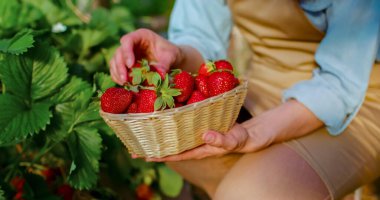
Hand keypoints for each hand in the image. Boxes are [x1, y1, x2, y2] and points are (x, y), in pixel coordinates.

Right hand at [110, 28, 182, 84]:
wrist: (171, 60)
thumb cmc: (171, 53)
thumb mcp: (171, 56)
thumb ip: (166, 63)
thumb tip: (160, 74)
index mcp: (141, 36)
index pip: (128, 40)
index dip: (127, 52)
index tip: (131, 65)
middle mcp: (132, 44)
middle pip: (119, 52)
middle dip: (120, 66)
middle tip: (125, 79)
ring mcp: (127, 54)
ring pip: (115, 61)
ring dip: (117, 73)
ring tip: (124, 83)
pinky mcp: (126, 64)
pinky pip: (116, 70)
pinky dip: (118, 77)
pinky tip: (124, 85)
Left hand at [143, 123, 264, 161]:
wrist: (244, 134)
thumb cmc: (238, 139)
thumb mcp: (231, 140)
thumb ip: (220, 139)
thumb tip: (204, 135)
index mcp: (198, 150)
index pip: (175, 154)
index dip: (160, 155)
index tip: (145, 155)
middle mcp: (192, 144)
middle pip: (169, 148)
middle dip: (152, 148)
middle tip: (133, 148)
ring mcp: (193, 136)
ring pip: (171, 138)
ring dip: (157, 136)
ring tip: (140, 134)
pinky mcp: (196, 127)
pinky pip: (179, 128)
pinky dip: (168, 125)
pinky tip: (160, 120)